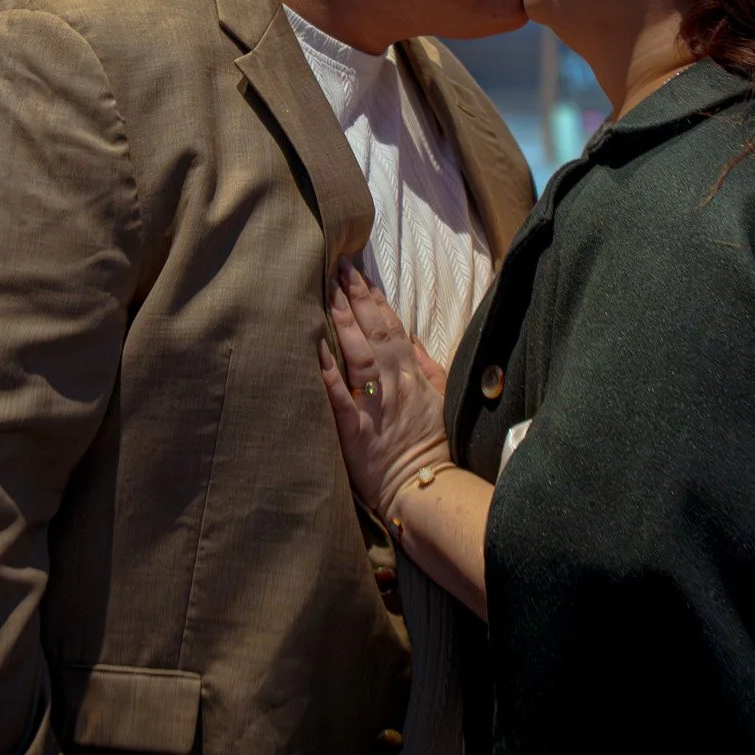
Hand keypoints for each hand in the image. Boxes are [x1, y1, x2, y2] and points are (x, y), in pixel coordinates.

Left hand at [318, 262, 451, 523]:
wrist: (426, 487)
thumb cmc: (432, 446)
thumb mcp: (441, 400)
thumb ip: (427, 367)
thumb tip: (414, 339)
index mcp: (413, 375)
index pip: (393, 328)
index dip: (376, 299)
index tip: (360, 273)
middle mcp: (394, 383)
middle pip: (376, 332)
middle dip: (357, 297)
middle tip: (338, 266)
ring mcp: (375, 404)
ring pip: (359, 354)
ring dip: (345, 321)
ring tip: (330, 292)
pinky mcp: (356, 430)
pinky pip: (340, 396)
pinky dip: (328, 371)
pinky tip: (314, 347)